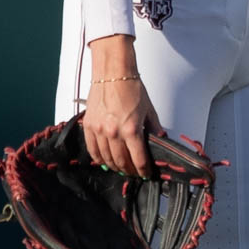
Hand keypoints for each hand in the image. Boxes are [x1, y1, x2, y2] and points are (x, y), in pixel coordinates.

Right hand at [80, 35, 162, 176]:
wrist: (112, 75)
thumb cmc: (132, 88)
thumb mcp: (149, 109)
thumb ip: (153, 127)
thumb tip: (159, 140)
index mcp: (131, 129)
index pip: (138, 157)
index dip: (143, 169)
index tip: (146, 173)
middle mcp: (113, 132)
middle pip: (121, 160)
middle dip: (129, 170)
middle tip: (134, 173)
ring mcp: (99, 130)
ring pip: (106, 157)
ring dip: (114, 166)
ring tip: (121, 169)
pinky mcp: (89, 126)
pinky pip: (92, 149)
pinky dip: (98, 158)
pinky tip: (104, 161)